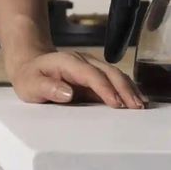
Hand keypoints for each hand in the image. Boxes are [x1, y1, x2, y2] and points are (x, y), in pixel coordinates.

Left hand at [10, 49, 147, 108]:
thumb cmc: (30, 77)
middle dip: (124, 89)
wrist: (31, 64)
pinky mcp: (95, 75)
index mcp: (69, 63)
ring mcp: (91, 67)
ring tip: (141, 106)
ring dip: (129, 89)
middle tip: (136, 108)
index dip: (105, 89)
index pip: (91, 75)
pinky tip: (135, 99)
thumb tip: (68, 93)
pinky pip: (114, 80)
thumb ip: (46, 88)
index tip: (117, 104)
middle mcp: (84, 62)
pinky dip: (127, 89)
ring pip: (115, 75)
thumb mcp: (30, 84)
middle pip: (109, 72)